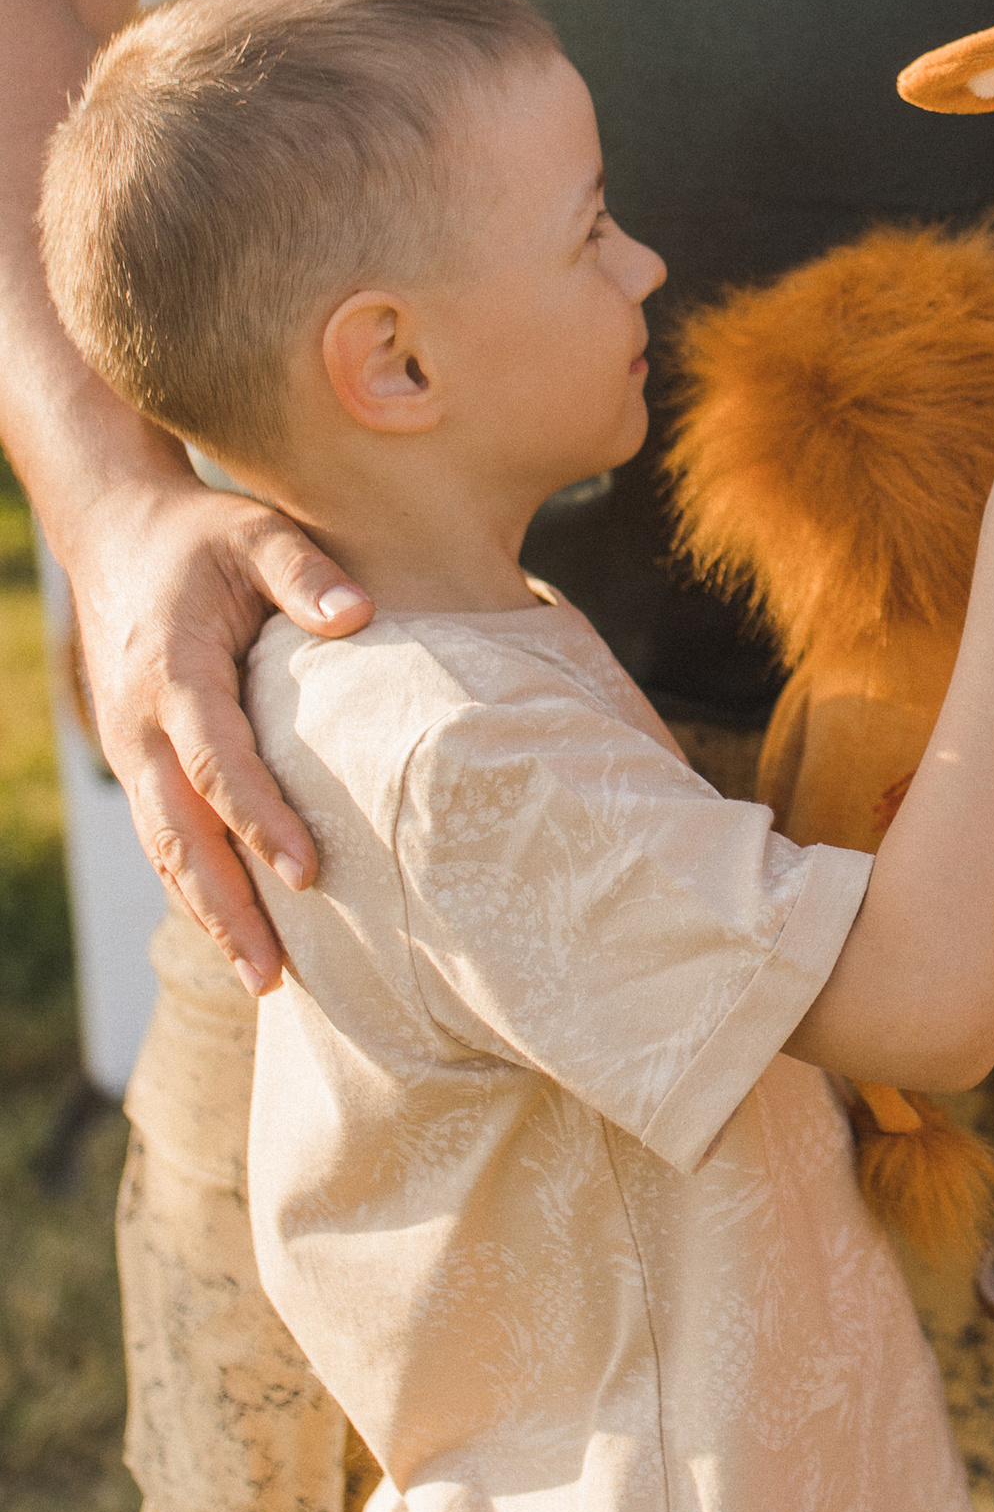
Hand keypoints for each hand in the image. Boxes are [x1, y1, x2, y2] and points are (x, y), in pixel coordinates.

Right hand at [65, 476, 372, 991]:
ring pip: (164, 849)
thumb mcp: (255, 532)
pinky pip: (162, 836)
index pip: (216, 763)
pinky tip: (234, 932)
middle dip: (224, 908)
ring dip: (207, 916)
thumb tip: (358, 615)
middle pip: (178, 833)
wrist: (115, 534)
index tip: (308, 872)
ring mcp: (129, 749)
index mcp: (172, 674)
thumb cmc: (201, 537)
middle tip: (274, 976)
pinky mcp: (136, 761)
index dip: (259, 820)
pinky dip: (194, 887)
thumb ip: (304, 573)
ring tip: (262, 979)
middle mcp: (140, 725)